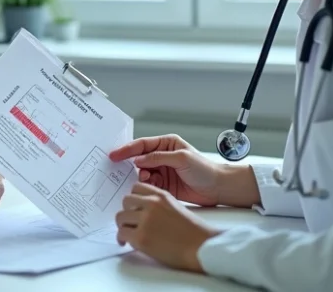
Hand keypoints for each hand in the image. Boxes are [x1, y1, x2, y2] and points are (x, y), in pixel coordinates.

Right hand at [109, 134, 224, 205]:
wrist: (218, 188)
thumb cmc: (205, 169)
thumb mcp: (182, 158)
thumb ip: (159, 158)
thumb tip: (138, 160)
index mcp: (167, 144)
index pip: (142, 145)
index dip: (127, 149)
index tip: (114, 155)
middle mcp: (163, 156)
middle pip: (139, 158)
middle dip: (129, 163)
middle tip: (117, 169)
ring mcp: (163, 171)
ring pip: (142, 173)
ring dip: (138, 177)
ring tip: (142, 179)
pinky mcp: (164, 185)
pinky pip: (148, 185)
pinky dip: (144, 187)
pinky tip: (145, 188)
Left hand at [115, 183, 219, 272]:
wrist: (202, 247)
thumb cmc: (194, 232)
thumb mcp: (176, 207)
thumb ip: (159, 205)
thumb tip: (142, 210)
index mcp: (161, 196)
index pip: (136, 187)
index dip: (133, 198)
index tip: (133, 207)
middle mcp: (152, 204)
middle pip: (126, 201)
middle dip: (126, 211)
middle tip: (129, 221)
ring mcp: (145, 220)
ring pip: (120, 217)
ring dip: (123, 225)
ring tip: (128, 233)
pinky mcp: (142, 237)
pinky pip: (122, 234)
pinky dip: (122, 238)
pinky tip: (126, 242)